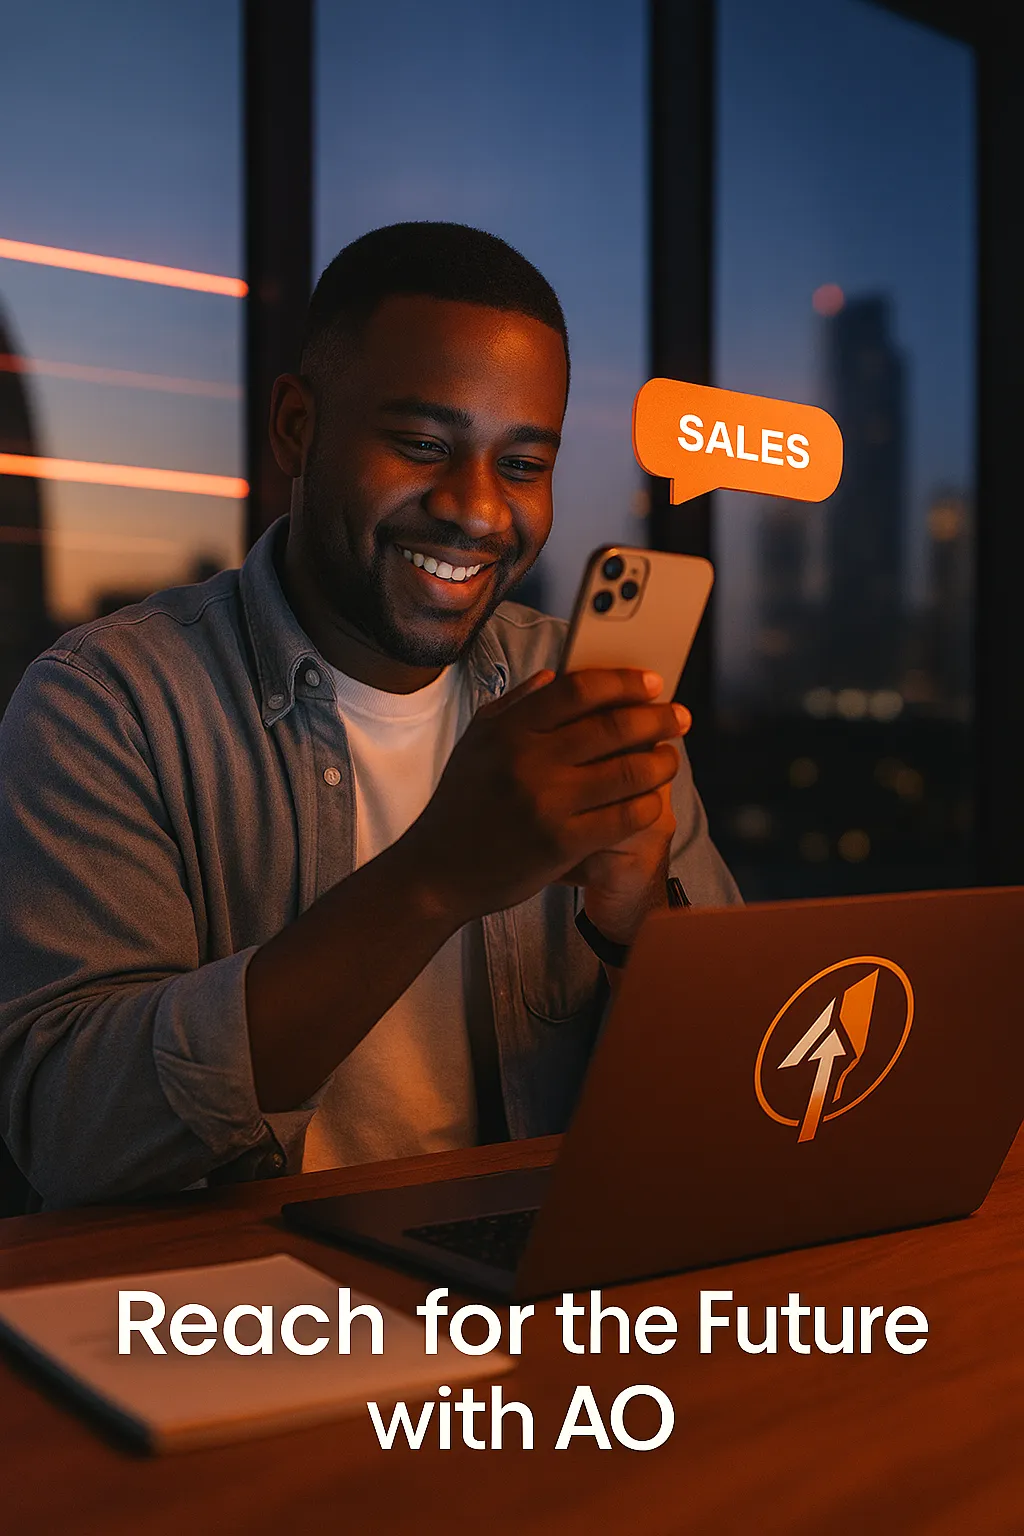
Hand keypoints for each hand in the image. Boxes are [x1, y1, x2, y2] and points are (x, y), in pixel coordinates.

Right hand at [402, 667, 688, 924]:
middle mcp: (528, 761)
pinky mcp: (562, 844)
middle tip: (680, 716)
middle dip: (658, 717)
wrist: (437, 872)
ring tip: (671, 758)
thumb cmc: (460, 804)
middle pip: (612, 726)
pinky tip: (654, 800)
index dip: (623, 681)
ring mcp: (547, 803)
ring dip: (662, 762)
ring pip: (628, 771)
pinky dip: (648, 804)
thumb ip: (516, 704)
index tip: (651, 682)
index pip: (578, 689)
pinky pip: (625, 817)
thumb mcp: (476, 742)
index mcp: (508, 729)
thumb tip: (557, 675)